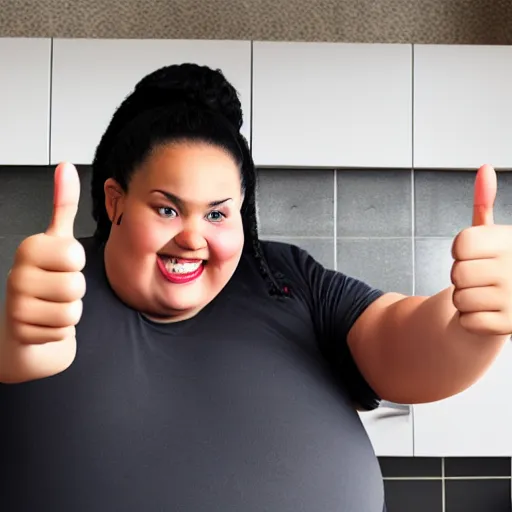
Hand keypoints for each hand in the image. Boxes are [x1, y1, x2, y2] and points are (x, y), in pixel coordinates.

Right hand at [0, 162, 85, 382]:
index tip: (61, 264)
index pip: (76, 256)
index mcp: (28, 248)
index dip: (76, 263)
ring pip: (72, 310)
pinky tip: (45, 320)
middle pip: (76, 285)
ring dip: (70, 310)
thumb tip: (67, 166)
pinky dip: (60, 329)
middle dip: (75, 290)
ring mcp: (15, 305)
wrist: (26, 318)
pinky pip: (63, 331)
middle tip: (58, 287)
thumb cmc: (47, 276)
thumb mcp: (58, 239)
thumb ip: (64, 205)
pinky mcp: (21, 332)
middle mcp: (16, 274)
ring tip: (53, 304)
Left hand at [451, 164, 511, 335]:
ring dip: (466, 299)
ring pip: (459, 299)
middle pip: (457, 274)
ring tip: (486, 294)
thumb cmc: (500, 264)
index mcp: (510, 243)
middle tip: (481, 277)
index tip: (474, 254)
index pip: (461, 244)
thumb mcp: (494, 234)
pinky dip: (471, 319)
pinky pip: (467, 320)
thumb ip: (484, 205)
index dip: (460, 251)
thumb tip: (483, 169)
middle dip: (461, 276)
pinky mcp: (509, 326)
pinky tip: (489, 312)